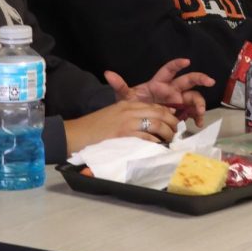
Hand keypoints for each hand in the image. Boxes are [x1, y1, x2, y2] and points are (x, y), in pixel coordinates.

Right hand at [63, 100, 181, 153]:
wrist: (75, 134)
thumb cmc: (94, 127)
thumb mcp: (114, 114)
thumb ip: (131, 114)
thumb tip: (152, 121)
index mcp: (127, 103)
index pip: (155, 106)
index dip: (168, 114)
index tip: (174, 121)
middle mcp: (130, 110)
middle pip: (160, 113)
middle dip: (172, 123)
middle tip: (176, 132)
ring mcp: (128, 123)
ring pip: (157, 124)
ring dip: (167, 133)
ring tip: (170, 141)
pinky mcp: (124, 136)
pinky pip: (147, 138)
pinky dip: (156, 143)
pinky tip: (159, 147)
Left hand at [106, 58, 213, 125]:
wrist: (137, 122)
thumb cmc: (133, 105)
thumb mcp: (125, 97)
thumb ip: (119, 85)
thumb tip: (107, 73)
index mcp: (159, 83)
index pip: (169, 70)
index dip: (177, 65)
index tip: (186, 61)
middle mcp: (171, 90)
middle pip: (188, 80)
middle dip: (200, 78)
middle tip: (210, 81)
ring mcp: (178, 101)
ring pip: (194, 97)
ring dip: (199, 103)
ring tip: (199, 112)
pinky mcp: (182, 112)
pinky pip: (193, 112)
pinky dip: (197, 117)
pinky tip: (198, 123)